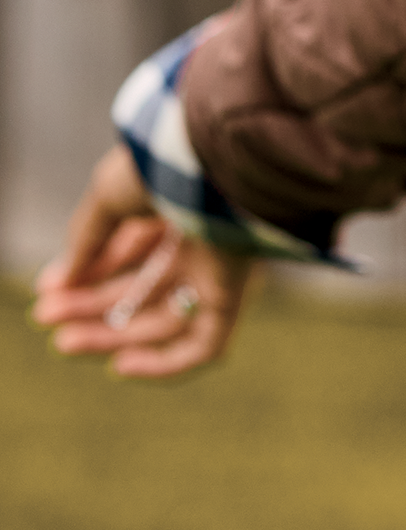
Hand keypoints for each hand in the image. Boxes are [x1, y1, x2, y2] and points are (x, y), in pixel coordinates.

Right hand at [30, 146, 254, 377]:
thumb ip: (86, 240)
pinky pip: (205, 344)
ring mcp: (218, 270)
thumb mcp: (108, 197)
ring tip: (66, 343)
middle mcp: (199, 240)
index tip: (49, 291)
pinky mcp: (234, 296)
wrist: (212, 163)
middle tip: (47, 321)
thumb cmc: (161, 170)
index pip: (129, 251)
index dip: (89, 272)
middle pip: (141, 288)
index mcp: (173, 206)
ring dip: (113, 335)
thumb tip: (61, 282)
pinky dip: (166, 362)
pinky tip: (122, 365)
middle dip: (92, 307)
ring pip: (164, 319)